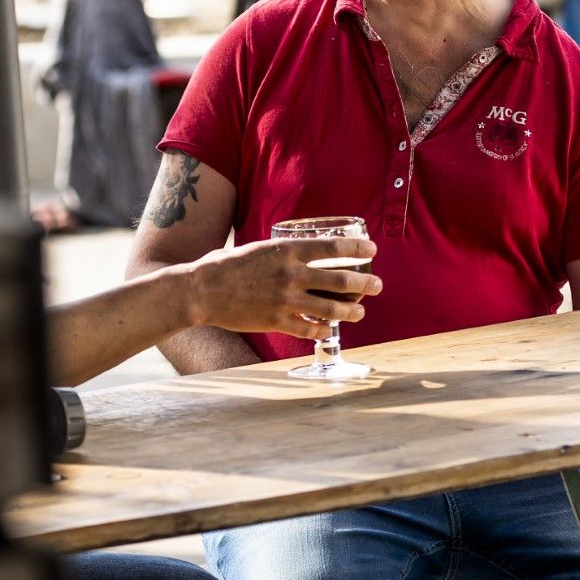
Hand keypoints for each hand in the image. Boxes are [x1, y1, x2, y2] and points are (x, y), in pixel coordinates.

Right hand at [182, 237, 380, 340]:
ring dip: (352, 311)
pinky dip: (324, 331)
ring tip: (361, 311)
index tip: (372, 250)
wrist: (201, 290)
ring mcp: (286, 300)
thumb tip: (301, 254)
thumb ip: (282, 252)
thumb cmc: (226, 265)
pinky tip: (330, 330)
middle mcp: (291, 274)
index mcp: (287, 249)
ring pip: (331, 309)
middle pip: (341, 280)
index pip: (333, 248)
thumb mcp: (258, 248)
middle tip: (378, 285)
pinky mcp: (277, 321)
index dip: (358, 249)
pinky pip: (310, 329)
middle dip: (366, 283)